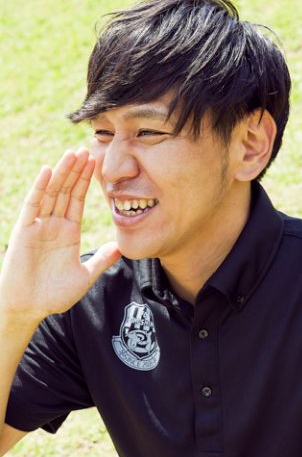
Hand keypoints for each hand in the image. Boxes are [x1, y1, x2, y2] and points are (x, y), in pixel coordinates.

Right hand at [0, 149, 120, 320]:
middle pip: (66, 190)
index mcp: (68, 232)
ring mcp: (39, 225)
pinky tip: (50, 171)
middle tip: (87, 149)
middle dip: (76, 170)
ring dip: (62, 173)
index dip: (85, 181)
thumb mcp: (84, 276)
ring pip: (51, 192)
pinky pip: (33, 205)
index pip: (77, 199)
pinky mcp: (25, 230)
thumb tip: (120, 247)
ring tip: (72, 153)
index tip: (95, 162)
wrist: (29, 307)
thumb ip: (101, 260)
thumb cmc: (53, 294)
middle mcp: (53, 224)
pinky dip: (40, 187)